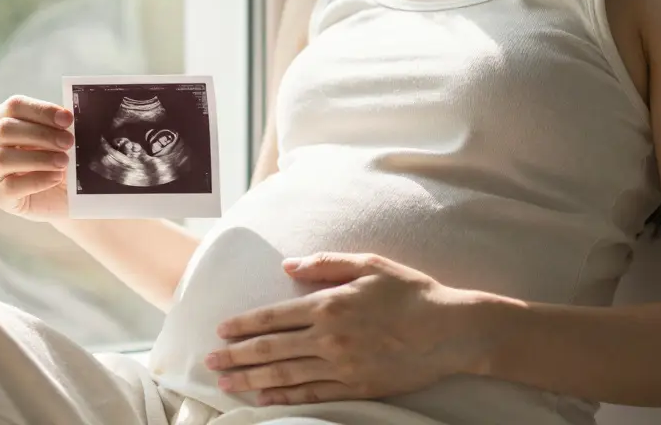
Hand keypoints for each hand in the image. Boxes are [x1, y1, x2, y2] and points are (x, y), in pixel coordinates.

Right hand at [0, 95, 74, 221]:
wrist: (67, 197)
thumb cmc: (62, 161)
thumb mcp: (64, 139)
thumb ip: (62, 126)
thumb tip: (69, 116)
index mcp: (7, 121)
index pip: (14, 106)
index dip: (41, 110)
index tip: (67, 119)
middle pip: (5, 129)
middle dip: (40, 134)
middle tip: (68, 142)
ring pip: (2, 158)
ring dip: (37, 158)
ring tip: (63, 162)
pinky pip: (9, 187)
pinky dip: (35, 181)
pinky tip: (55, 178)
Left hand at [204, 252, 485, 405]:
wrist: (450, 330)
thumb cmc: (410, 291)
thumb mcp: (368, 265)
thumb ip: (324, 264)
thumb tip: (287, 267)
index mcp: (329, 305)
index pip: (274, 317)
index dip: (244, 324)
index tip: (221, 330)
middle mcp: (330, 338)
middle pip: (271, 349)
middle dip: (236, 356)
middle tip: (210, 361)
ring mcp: (342, 366)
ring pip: (286, 374)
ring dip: (251, 379)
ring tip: (226, 383)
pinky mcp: (357, 387)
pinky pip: (312, 394)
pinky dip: (285, 396)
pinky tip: (265, 397)